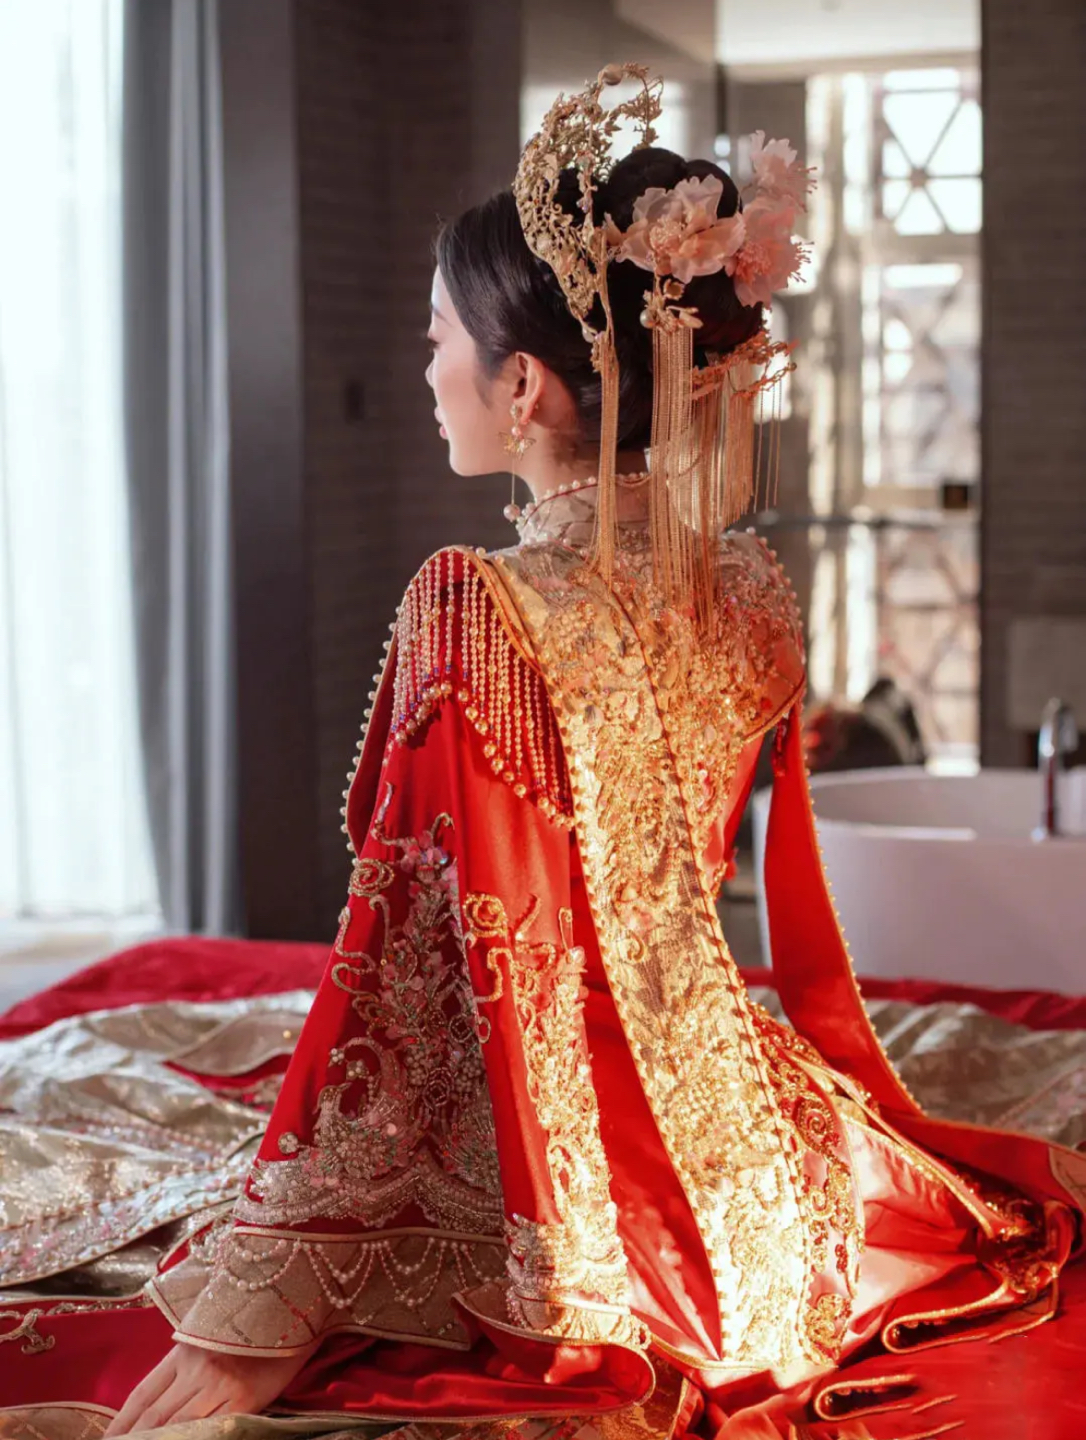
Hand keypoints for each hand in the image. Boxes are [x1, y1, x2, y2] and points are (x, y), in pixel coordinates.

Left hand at [103, 1339, 316, 1435]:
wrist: (297, 1303)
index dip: (121, 1422)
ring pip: (177, 1426)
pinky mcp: (245, 1400)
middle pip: (155, 1415)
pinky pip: (212, 1430)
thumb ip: (187, 1358)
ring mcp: (220, 1385)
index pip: (143, 1393)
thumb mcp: (212, 1331)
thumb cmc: (254, 1318)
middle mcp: (197, 1367)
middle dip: (134, 1439)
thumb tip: (161, 1395)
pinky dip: (195, 1439)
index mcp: (185, 1347)